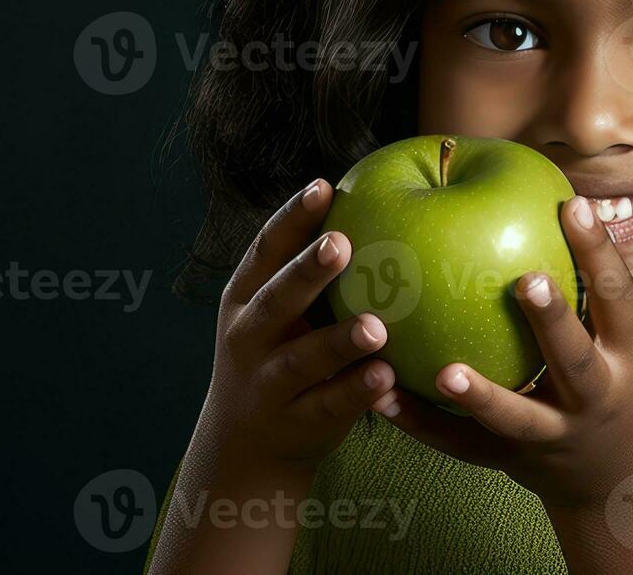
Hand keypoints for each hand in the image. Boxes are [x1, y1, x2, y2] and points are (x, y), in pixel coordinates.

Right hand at [196, 178, 397, 478]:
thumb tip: (370, 203)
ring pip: (303, 359)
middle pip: (277, 300)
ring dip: (338, 342)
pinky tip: (387, 377)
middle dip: (307, 271)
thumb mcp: (275, 313)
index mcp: (244, 298)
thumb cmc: (278, 353)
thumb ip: (306, 271)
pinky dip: (356, 392)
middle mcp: (248, 337)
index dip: (291, 218)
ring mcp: (267, 383)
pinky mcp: (295, 423)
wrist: (245, 446)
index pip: (265, 251)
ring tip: (376, 327)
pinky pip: (328, 406)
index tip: (323, 187)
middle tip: (342, 243)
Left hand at [373, 195, 632, 511]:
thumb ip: (591, 285)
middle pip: (575, 360)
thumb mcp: (627, 339)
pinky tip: (382, 396)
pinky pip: (461, 444)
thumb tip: (556, 195)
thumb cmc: (620, 380)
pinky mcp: (512, 460)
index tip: (572, 207)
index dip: (599, 252)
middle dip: (553, 322)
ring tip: (445, 371)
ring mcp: (554, 435)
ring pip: (516, 418)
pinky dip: (421, 423)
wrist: (628, 481)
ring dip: (481, 396)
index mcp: (629, 357)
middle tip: (526, 281)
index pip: (618, 299)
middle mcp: (596, 397)